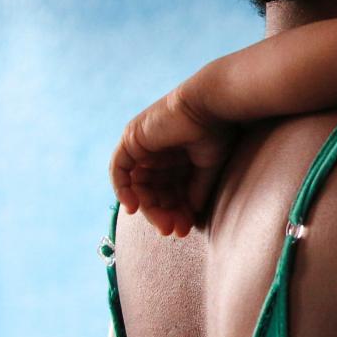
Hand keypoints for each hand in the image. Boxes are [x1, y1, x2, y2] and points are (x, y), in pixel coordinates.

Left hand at [110, 88, 235, 236]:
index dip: (175, 211)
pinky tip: (134, 208)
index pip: (168, 190)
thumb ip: (195, 191)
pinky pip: (119, 170)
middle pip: (152, 191)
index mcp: (175, 157)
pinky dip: (123, 190)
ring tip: (164, 225)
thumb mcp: (207, 168)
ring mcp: (143, 146)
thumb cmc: (217, 131)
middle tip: (173, 231)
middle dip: (162, 213)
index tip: (185, 228)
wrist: (213, 105)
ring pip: (138, 186)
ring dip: (149, 208)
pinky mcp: (132, 140)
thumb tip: (190, 215)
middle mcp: (156, 152)